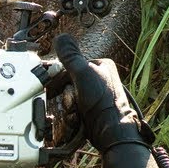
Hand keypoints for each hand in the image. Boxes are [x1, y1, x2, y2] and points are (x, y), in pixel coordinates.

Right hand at [53, 34, 151, 152]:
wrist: (110, 130)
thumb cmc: (103, 101)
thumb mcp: (83, 72)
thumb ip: (70, 55)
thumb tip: (61, 37)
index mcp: (102, 65)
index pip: (73, 65)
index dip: (63, 76)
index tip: (58, 85)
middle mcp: (100, 79)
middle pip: (70, 82)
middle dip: (67, 94)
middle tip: (73, 100)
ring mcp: (96, 95)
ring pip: (71, 96)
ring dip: (70, 105)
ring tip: (78, 110)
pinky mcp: (92, 109)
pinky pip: (74, 108)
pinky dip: (73, 113)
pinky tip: (79, 117)